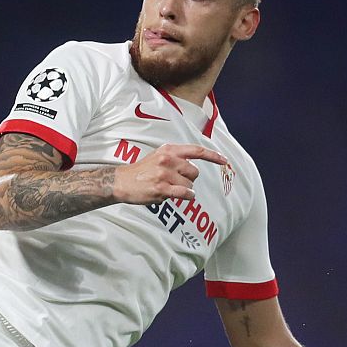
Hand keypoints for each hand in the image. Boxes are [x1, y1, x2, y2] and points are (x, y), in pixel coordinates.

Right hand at [112, 143, 228, 204]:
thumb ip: (175, 157)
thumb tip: (193, 167)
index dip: (212, 156)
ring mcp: (165, 174)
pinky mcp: (162, 188)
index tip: (224, 160)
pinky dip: (187, 196)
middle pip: (194, 172)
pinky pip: (185, 193)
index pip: (196, 151)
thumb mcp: (158, 156)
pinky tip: (181, 195)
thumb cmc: (141, 171)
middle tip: (176, 182)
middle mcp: (168, 160)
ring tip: (169, 188)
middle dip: (190, 179)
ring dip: (184, 189)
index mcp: (168, 150)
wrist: (122, 182)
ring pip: (190, 184)